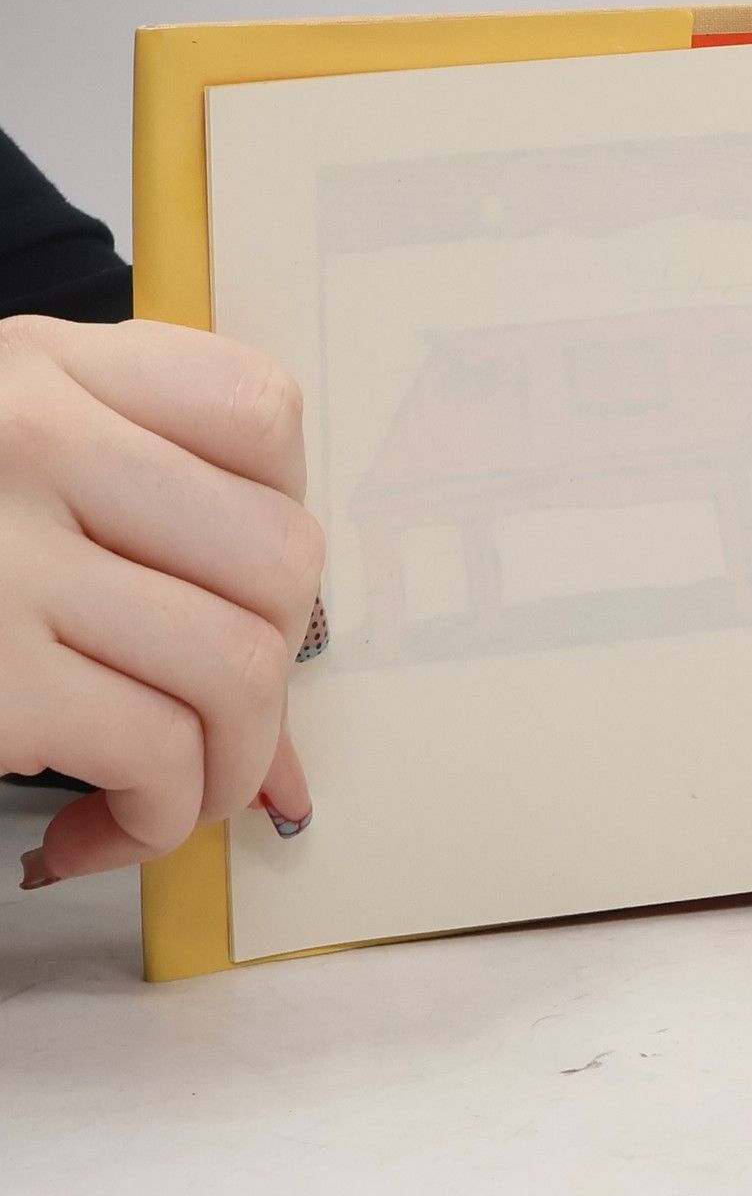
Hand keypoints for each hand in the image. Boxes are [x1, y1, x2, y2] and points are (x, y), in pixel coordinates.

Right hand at [0, 316, 320, 887]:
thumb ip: (142, 556)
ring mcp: (1, 554)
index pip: (261, 412)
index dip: (278, 519)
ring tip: (167, 796)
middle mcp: (33, 436)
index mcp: (48, 365)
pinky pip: (155, 752)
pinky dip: (154, 818)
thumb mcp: (2, 472)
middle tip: (215, 728)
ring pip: (238, 667)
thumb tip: (280, 752)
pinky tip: (96, 829)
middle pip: (280, 556)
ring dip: (227, 768)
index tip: (236, 589)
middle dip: (273, 674)